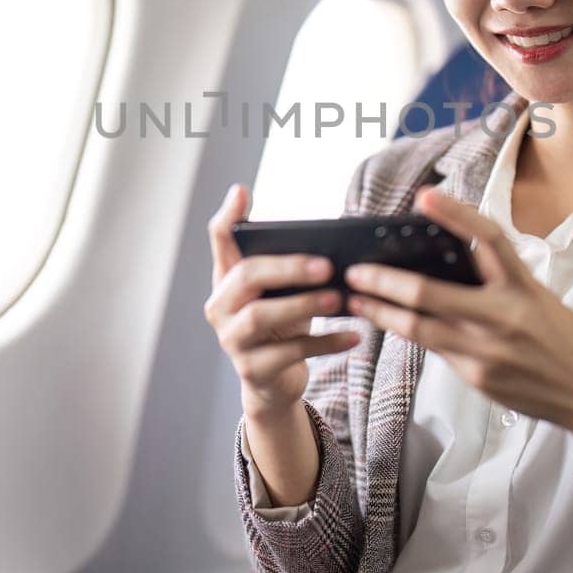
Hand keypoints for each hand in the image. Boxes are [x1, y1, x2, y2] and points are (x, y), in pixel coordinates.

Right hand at [203, 183, 360, 419]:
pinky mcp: (253, 370)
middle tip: (327, 266)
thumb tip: (337, 245)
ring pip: (262, 316)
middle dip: (288, 268)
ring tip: (338, 300)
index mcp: (227, 279)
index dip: (229, 216)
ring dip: (304, 305)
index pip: (220, 240)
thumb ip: (293, 267)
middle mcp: (220, 307)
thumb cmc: (283, 326)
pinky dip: (325, 343)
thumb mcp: (282, 293)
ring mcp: (232, 340)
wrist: (274, 382)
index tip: (243, 190)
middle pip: (246, 276)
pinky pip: (290, 353)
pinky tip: (353, 336)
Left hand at [344, 186, 572, 456]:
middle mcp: (504, 314)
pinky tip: (392, 325)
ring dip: (382, 312)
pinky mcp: (478, 377)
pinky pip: (436, 351)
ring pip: (419, 327)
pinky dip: (411, 335)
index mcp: (523, 286)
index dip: (455, 213)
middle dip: (384, 280)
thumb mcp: (538, 300)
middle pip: (429, 291)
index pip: (486, 238)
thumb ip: (496, 284)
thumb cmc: (565, 341)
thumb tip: (445, 268)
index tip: (424, 196)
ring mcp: (488, 349)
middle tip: (356, 270)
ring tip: (357, 299)